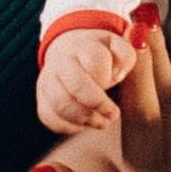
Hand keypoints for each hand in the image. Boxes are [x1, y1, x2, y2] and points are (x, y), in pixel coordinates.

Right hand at [36, 23, 137, 137]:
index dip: (109, 77)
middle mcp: (61, 62)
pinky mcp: (42, 99)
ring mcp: (48, 81)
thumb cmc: (104, 55)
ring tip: (102, 122)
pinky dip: (70, 126)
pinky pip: (50, 118)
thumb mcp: (119, 48)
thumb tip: (123, 68)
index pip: (96, 61)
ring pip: (61, 105)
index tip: (119, 83)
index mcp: (84, 45)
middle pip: (76, 86)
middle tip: (113, 115)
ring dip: (85, 118)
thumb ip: (128, 55)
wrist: (71, 53)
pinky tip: (85, 124)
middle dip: (98, 104)